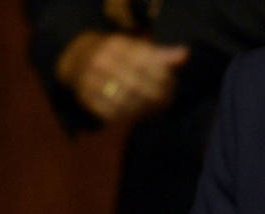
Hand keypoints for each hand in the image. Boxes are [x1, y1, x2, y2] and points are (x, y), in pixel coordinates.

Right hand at [55, 32, 188, 123]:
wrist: (78, 60)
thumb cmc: (116, 56)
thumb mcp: (136, 49)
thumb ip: (160, 55)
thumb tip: (185, 55)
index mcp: (116, 45)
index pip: (145, 62)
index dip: (162, 76)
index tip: (172, 85)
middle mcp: (102, 61)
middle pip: (135, 84)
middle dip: (155, 95)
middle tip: (166, 102)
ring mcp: (91, 81)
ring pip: (125, 101)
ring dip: (144, 109)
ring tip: (155, 110)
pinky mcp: (87, 100)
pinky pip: (112, 114)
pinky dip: (128, 117)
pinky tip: (139, 116)